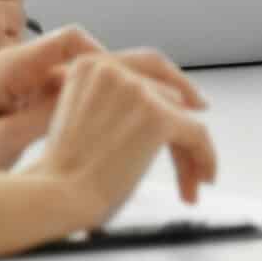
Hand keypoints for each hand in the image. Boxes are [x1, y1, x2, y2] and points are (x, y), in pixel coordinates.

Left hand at [0, 25, 194, 171]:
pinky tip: (140, 131)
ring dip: (141, 92)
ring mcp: (33, 84)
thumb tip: (85, 93)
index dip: (114, 58)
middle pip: (100, 55)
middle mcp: (27, 67)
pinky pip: (89, 97)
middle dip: (149, 74)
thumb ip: (43, 114)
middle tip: (191, 101)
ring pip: (102, 76)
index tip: (141, 89)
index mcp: (14, 66)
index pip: (76, 40)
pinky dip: (119, 108)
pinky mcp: (36, 104)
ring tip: (179, 117)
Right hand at [34, 50, 219, 227]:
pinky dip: (205, 157)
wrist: (55, 195)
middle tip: (187, 169)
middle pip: (167, 96)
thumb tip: (154, 109)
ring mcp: (136, 90)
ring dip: (189, 154)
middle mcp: (113, 69)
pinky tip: (204, 178)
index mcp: (89, 65)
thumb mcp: (82, 122)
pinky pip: (197, 133)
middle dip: (178, 133)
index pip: (146, 70)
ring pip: (183, 118)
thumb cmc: (62, 174)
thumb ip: (111, 105)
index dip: (174, 88)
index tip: (193, 104)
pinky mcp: (157, 116)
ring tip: (190, 185)